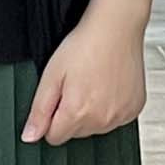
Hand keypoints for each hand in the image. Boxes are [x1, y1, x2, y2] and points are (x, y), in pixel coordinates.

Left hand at [24, 7, 146, 145]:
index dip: (51, 118)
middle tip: (76, 85)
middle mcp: (102, 119)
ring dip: (91, 112)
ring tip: (93, 83)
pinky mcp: (134, 108)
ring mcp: (121, 115)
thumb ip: (39, 111)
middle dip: (71, 114)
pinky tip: (108, 86)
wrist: (116, 27)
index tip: (58, 97)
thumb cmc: (85, 45)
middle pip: (76, 133)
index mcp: (77, 113)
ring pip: (96, 128)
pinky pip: (116, 119)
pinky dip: (110, 107)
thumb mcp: (51, 75)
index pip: (54, 137)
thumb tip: (30, 137)